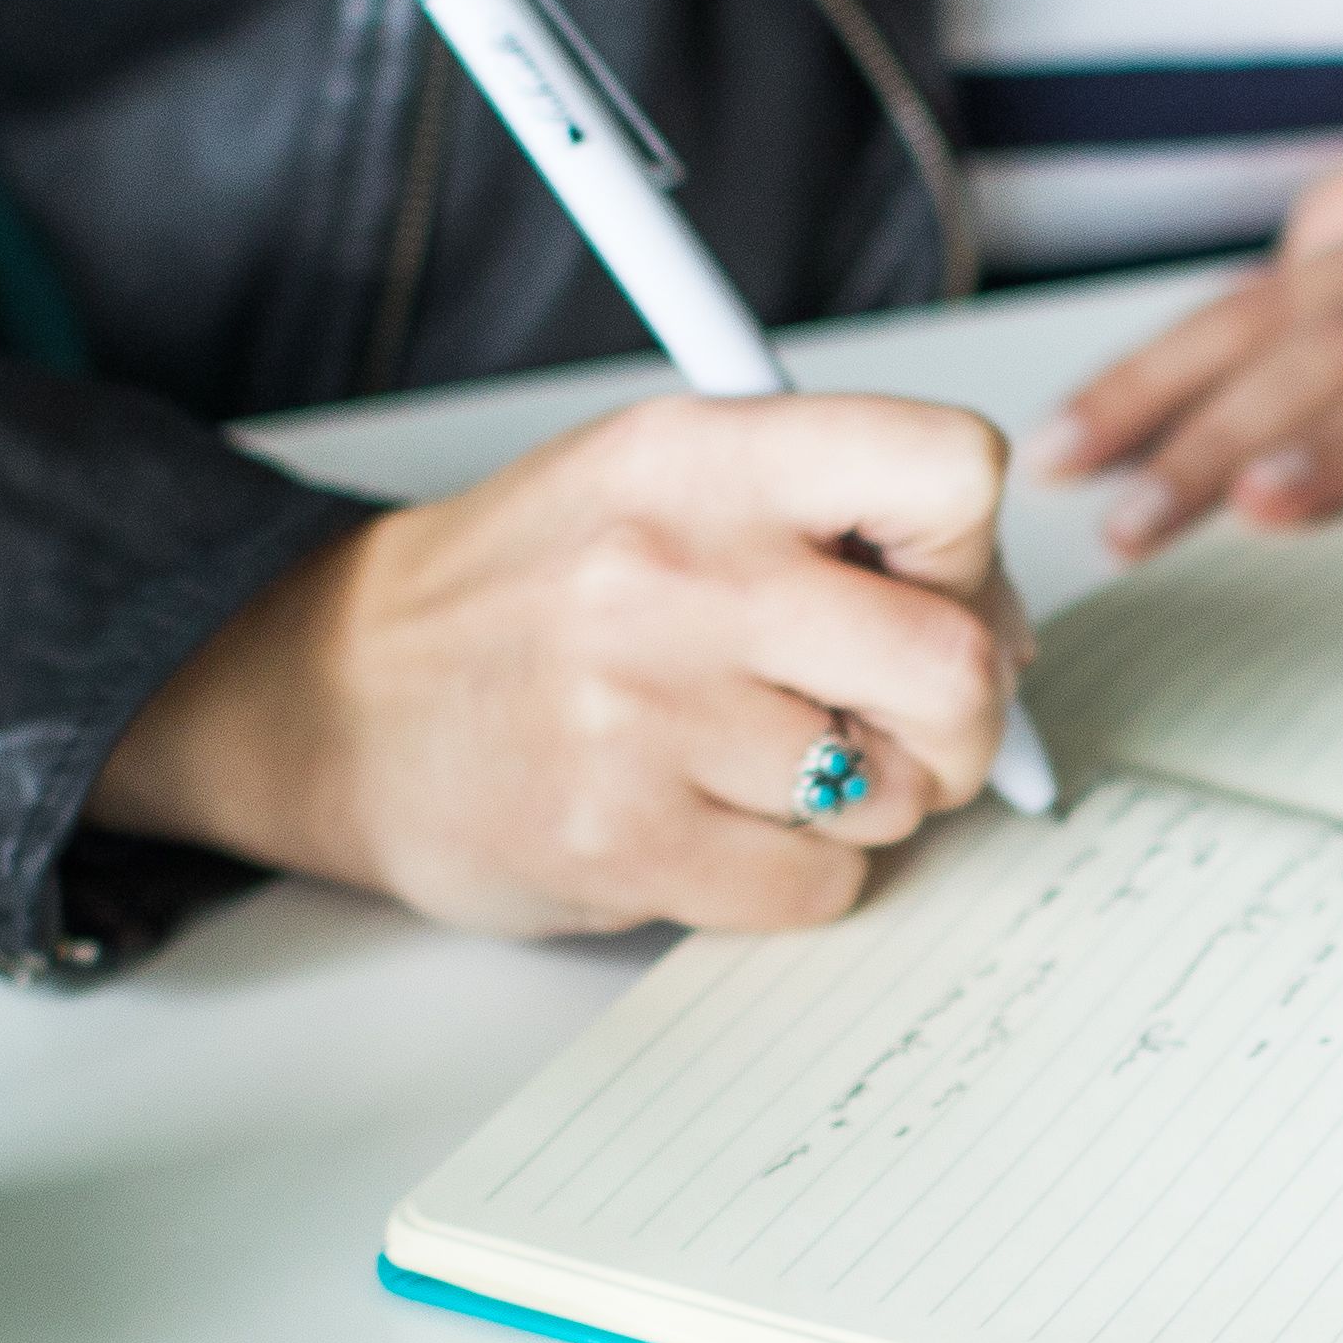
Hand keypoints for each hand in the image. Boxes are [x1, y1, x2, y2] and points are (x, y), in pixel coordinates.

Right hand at [92, 392, 1029, 936]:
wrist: (335, 695)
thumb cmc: (526, 593)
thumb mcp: (661, 484)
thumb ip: (827, 521)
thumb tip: (1007, 633)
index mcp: (700, 455)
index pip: (949, 471)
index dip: (972, 552)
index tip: (930, 590)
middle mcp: (675, 571)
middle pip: (954, 663)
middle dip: (960, 720)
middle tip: (899, 725)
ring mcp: (643, 712)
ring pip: (891, 791)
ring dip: (862, 801)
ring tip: (765, 765)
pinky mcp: (622, 838)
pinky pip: (815, 886)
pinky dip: (793, 876)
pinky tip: (715, 825)